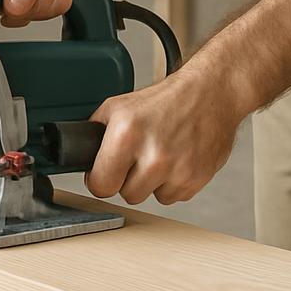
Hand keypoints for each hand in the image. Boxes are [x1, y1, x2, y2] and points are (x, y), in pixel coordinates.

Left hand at [85, 67, 245, 205]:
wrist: (210, 93)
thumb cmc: (165, 100)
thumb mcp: (117, 106)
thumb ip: (95, 133)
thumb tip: (79, 155)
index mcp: (126, 135)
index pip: (100, 185)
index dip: (101, 179)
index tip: (106, 173)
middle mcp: (152, 155)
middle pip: (126, 195)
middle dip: (128, 180)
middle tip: (138, 158)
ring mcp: (177, 170)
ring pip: (150, 197)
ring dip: (152, 183)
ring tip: (159, 155)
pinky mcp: (196, 179)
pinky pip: (173, 196)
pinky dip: (173, 183)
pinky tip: (177, 159)